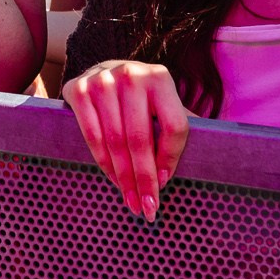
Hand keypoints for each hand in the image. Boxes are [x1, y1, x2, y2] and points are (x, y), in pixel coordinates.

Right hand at [62, 59, 189, 220]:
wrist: (104, 71)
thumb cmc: (141, 97)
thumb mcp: (163, 102)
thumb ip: (176, 124)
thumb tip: (201, 162)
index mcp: (160, 78)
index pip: (173, 126)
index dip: (171, 159)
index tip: (165, 183)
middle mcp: (131, 76)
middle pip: (140, 139)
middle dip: (144, 179)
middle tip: (148, 206)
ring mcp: (102, 82)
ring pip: (115, 142)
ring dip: (123, 178)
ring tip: (131, 200)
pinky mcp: (78, 91)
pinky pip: (93, 137)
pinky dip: (103, 164)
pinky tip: (113, 179)